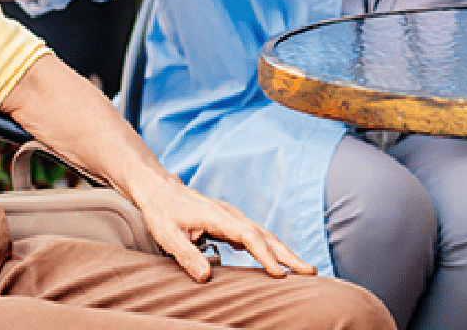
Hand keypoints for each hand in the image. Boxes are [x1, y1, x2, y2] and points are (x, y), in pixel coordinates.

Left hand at [135, 175, 315, 281]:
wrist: (157, 188)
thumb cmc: (161, 210)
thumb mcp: (167, 235)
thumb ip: (186, 255)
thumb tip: (207, 278)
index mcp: (217, 216)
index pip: (248, 236)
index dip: (264, 255)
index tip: (279, 274)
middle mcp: (229, 214)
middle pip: (264, 234)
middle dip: (287, 254)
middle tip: (309, 273)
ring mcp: (231, 216)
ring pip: (263, 234)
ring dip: (283, 251)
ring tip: (303, 271)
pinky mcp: (229, 221)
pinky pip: (255, 234)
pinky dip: (270, 247)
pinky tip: (278, 262)